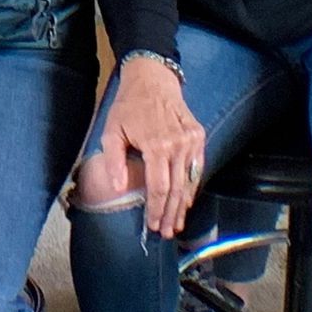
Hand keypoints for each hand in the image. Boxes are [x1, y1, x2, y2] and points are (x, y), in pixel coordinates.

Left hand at [101, 56, 205, 237]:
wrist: (152, 79)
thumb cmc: (128, 105)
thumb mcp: (112, 130)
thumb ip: (114, 160)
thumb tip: (120, 188)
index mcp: (156, 145)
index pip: (159, 187)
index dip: (156, 210)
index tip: (153, 226)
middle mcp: (178, 145)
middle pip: (177, 189)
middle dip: (171, 214)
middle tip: (166, 232)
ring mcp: (191, 141)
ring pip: (189, 181)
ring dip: (183, 205)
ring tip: (176, 224)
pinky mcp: (199, 136)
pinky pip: (197, 168)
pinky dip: (192, 186)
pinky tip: (186, 200)